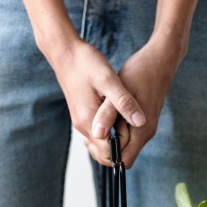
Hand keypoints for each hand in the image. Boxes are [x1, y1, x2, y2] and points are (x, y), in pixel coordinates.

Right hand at [46, 38, 146, 165]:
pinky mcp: (82, 115)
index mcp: (89, 121)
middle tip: (135, 131)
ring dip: (115, 141)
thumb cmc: (86, 63)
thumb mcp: (109, 80)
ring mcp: (81, 122)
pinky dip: (109, 133)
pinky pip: (96, 134)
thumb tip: (141, 122)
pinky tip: (119, 119)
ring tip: (129, 124)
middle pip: (102, 154)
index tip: (137, 134)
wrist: (65, 53)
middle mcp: (83, 126)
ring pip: (99, 145)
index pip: (107, 154)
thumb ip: (124, 102)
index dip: (124, 149)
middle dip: (120, 149)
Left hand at [88, 34, 183, 167]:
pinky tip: (104, 114)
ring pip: (122, 144)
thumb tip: (97, 134)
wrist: (160, 59)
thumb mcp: (119, 91)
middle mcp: (145, 133)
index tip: (92, 138)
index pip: (122, 161)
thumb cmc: (140, 72)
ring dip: (108, 136)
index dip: (105, 155)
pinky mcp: (141, 120)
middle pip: (121, 155)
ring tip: (97, 120)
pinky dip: (113, 128)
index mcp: (141, 131)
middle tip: (92, 128)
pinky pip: (125, 133)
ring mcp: (145, 127)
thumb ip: (108, 114)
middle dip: (104, 146)